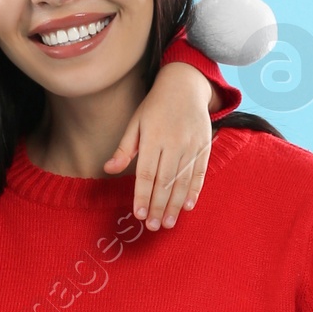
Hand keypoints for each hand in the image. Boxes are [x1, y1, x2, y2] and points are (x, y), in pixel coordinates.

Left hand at [104, 60, 213, 227]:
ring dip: (175, 204)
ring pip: (183, 180)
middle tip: (154, 227)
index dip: (143, 195)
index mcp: (153, 137)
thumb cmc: (155, 106)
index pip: (147, 173)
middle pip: (165, 181)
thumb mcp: (135, 122)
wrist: (185, 84)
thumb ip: (124, 148)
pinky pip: (200, 172)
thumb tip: (107, 169)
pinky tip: (188, 206)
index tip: (139, 214)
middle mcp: (174, 142)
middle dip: (159, 206)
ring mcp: (191, 144)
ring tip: (169, 223)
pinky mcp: (204, 145)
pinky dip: (195, 190)